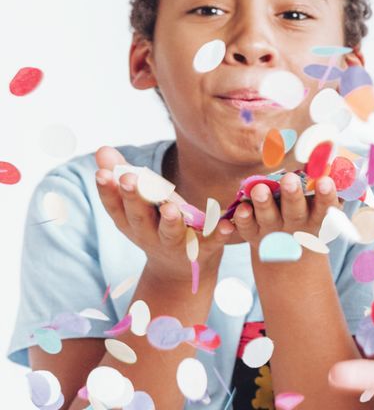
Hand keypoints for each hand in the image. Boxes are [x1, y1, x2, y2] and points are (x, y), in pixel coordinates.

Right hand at [94, 147, 234, 286]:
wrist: (178, 268)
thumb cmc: (155, 224)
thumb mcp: (138, 204)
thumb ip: (122, 177)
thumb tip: (101, 149)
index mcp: (131, 222)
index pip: (114, 206)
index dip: (107, 191)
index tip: (102, 173)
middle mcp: (149, 234)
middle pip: (139, 217)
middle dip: (134, 199)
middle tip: (130, 180)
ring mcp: (176, 243)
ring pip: (170, 233)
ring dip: (170, 220)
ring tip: (170, 208)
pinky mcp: (203, 249)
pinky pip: (211, 242)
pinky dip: (219, 234)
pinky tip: (226, 225)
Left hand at [231, 173, 340, 244]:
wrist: (289, 251)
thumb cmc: (308, 217)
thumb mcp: (321, 207)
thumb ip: (324, 186)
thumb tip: (329, 158)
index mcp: (317, 218)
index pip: (325, 207)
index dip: (326, 195)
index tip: (325, 181)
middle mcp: (296, 225)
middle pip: (295, 212)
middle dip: (292, 196)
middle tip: (289, 179)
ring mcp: (274, 232)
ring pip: (268, 218)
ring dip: (264, 204)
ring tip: (260, 189)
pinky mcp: (253, 234)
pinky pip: (246, 227)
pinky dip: (243, 219)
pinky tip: (241, 207)